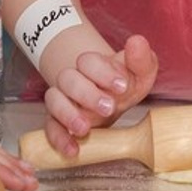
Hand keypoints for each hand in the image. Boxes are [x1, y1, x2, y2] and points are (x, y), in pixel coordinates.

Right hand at [42, 34, 157, 157]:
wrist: (112, 100)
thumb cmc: (125, 84)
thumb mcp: (140, 72)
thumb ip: (141, 59)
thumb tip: (137, 41)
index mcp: (93, 65)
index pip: (88, 60)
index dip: (104, 72)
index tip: (122, 85)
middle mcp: (74, 80)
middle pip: (68, 78)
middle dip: (88, 94)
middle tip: (109, 107)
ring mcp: (64, 100)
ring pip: (54, 100)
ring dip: (68, 114)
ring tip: (85, 128)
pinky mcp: (57, 122)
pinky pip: (50, 127)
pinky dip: (58, 138)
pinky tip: (72, 149)